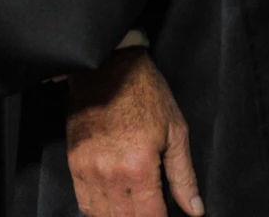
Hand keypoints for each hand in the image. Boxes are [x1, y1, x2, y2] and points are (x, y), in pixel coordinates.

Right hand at [64, 48, 204, 216]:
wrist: (108, 67)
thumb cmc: (146, 94)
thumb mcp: (176, 131)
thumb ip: (183, 176)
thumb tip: (195, 210)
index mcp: (139, 168)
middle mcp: (110, 175)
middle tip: (152, 210)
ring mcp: (88, 171)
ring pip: (102, 216)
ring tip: (134, 208)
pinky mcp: (74, 164)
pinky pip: (84, 203)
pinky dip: (98, 210)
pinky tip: (113, 205)